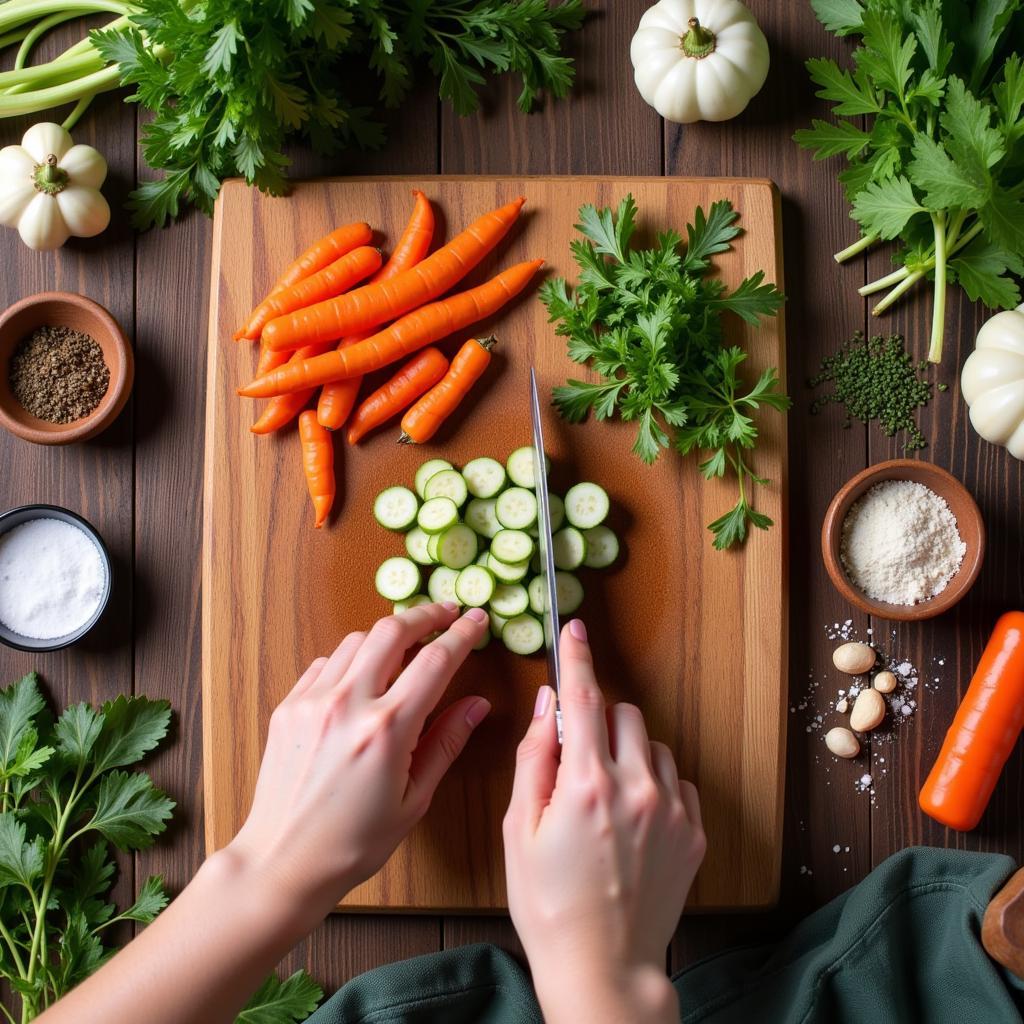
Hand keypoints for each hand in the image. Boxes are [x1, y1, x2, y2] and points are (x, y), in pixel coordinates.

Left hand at [228, 602, 490, 924]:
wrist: (283, 861)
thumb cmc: (352, 842)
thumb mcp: (413, 799)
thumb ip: (446, 743)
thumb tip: (476, 705)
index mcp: (387, 730)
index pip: (435, 660)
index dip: (462, 634)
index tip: (476, 620)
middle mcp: (348, 705)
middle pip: (392, 630)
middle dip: (425, 614)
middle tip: (445, 614)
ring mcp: (314, 702)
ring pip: (357, 641)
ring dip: (387, 635)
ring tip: (406, 646)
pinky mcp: (290, 706)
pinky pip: (326, 664)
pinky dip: (351, 659)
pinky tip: (364, 676)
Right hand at [503, 619, 705, 1023]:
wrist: (603, 967)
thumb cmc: (548, 904)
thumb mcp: (517, 830)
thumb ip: (533, 757)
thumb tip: (545, 704)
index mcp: (586, 785)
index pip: (584, 697)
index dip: (576, 656)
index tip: (574, 629)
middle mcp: (636, 789)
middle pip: (624, 713)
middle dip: (599, 721)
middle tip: (578, 759)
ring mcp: (671, 809)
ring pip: (651, 744)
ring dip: (627, 753)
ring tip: (605, 799)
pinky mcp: (694, 831)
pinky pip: (675, 779)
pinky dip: (653, 784)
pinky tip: (633, 819)